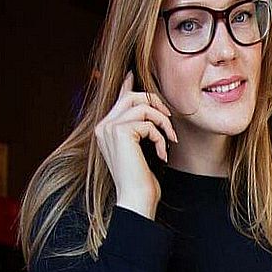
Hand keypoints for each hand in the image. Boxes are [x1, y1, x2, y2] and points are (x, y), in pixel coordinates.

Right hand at [94, 71, 177, 218]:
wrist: (136, 198)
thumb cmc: (141, 179)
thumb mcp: (141, 148)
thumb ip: (140, 127)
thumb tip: (148, 109)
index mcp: (104, 129)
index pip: (118, 99)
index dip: (128, 85)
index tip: (133, 73)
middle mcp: (102, 126)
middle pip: (133, 97)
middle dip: (157, 106)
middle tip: (169, 124)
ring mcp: (109, 128)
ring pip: (143, 107)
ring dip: (163, 124)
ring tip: (169, 141)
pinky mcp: (120, 132)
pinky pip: (148, 123)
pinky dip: (160, 137)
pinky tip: (161, 154)